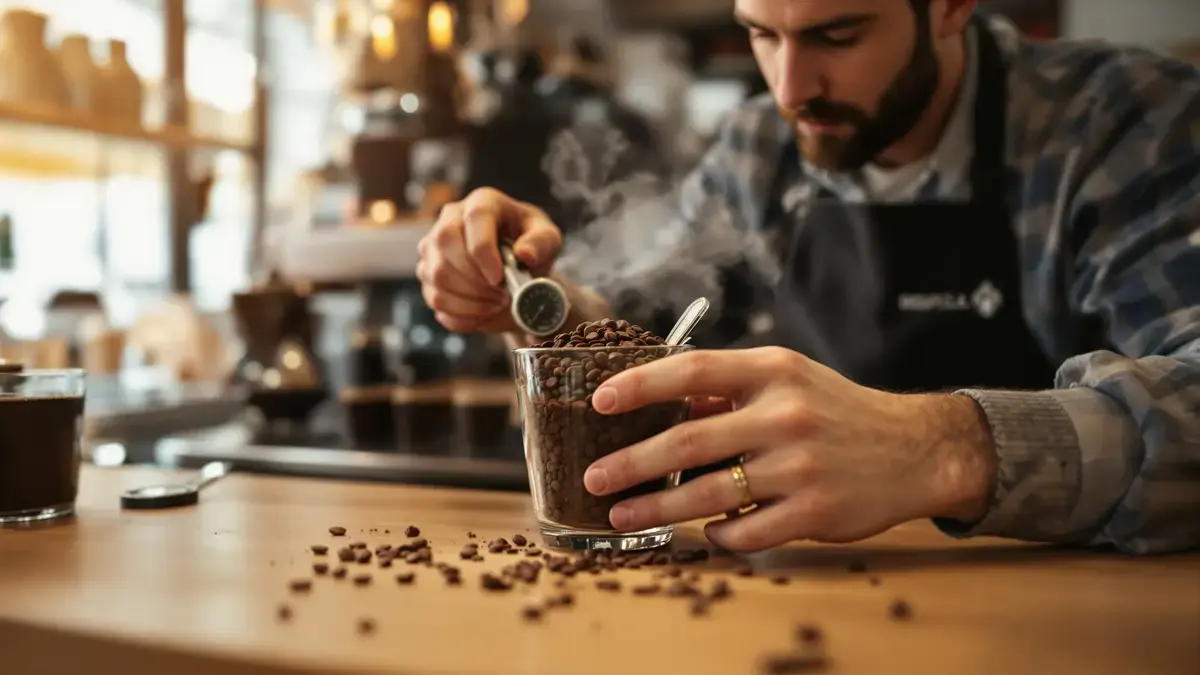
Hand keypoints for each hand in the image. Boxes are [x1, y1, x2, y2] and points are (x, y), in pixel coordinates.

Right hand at [416, 188, 562, 332]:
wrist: (518, 274)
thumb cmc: (532, 249)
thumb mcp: (548, 241)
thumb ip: (542, 243)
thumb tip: (524, 254)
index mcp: (484, 202)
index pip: (474, 218)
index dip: (484, 251)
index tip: (499, 279)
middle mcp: (451, 219)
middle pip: (445, 244)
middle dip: (474, 278)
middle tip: (501, 295)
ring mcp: (433, 247)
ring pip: (436, 275)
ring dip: (470, 300)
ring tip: (497, 303)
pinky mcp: (427, 274)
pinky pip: (436, 299)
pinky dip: (463, 314)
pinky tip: (483, 312)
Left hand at [582, 347, 996, 551]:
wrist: (914, 449)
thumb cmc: (837, 411)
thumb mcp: (789, 381)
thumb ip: (730, 392)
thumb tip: (660, 405)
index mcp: (773, 371)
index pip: (693, 370)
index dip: (640, 384)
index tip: (599, 401)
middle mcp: (784, 414)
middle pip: (687, 440)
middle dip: (631, 462)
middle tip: (595, 478)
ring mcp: (799, 466)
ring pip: (708, 493)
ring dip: (656, 506)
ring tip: (622, 514)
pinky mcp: (814, 511)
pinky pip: (746, 530)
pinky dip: (717, 533)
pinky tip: (703, 530)